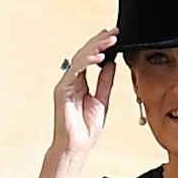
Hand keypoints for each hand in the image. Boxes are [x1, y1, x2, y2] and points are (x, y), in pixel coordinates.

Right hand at [54, 28, 117, 161]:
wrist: (77, 145)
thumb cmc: (87, 127)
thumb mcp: (102, 100)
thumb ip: (105, 82)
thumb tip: (111, 64)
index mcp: (81, 82)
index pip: (91, 59)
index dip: (102, 46)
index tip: (115, 36)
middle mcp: (72, 79)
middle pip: (85, 54)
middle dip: (100, 41)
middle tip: (114, 31)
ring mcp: (66, 83)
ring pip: (80, 58)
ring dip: (96, 47)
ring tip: (110, 40)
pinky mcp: (63, 89)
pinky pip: (76, 71)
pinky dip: (87, 62)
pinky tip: (100, 57)